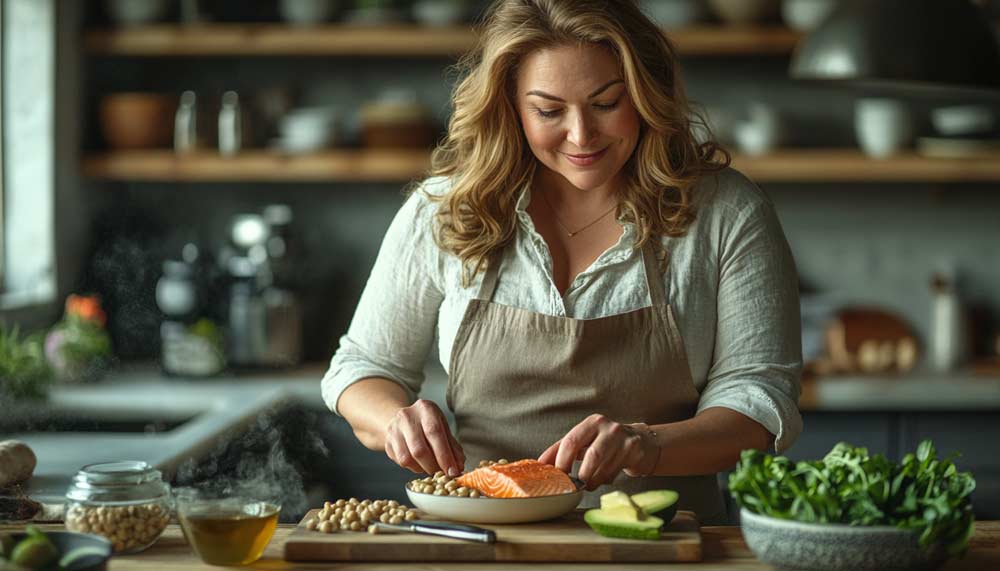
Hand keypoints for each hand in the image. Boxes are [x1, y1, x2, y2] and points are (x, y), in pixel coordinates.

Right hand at [384, 399, 464, 476]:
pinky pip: (401, 462)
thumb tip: (459, 465)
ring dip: (423, 468)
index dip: (444, 454)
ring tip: (433, 468)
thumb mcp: (443, 427)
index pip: (434, 432)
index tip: (453, 470)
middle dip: (434, 466)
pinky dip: (414, 468)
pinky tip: (421, 464)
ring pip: (407, 458)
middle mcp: (406, 416)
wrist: (403, 419)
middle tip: (444, 473)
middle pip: (419, 449)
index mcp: (424, 408)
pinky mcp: (387, 443)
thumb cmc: (427, 423)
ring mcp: (394, 429)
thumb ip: (452, 446)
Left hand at [537, 414, 658, 489]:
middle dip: (581, 474)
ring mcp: (623, 439)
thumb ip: (561, 449)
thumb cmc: (606, 443)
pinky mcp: (634, 451)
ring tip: (587, 485)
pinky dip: (605, 480)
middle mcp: (608, 427)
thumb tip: (538, 463)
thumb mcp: (584, 442)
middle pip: (592, 455)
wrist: (641, 443)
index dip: (562, 461)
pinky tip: (603, 479)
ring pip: (604, 467)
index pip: (571, 441)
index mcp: (591, 423)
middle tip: (573, 485)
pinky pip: (615, 472)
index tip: (556, 475)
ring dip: (592, 481)